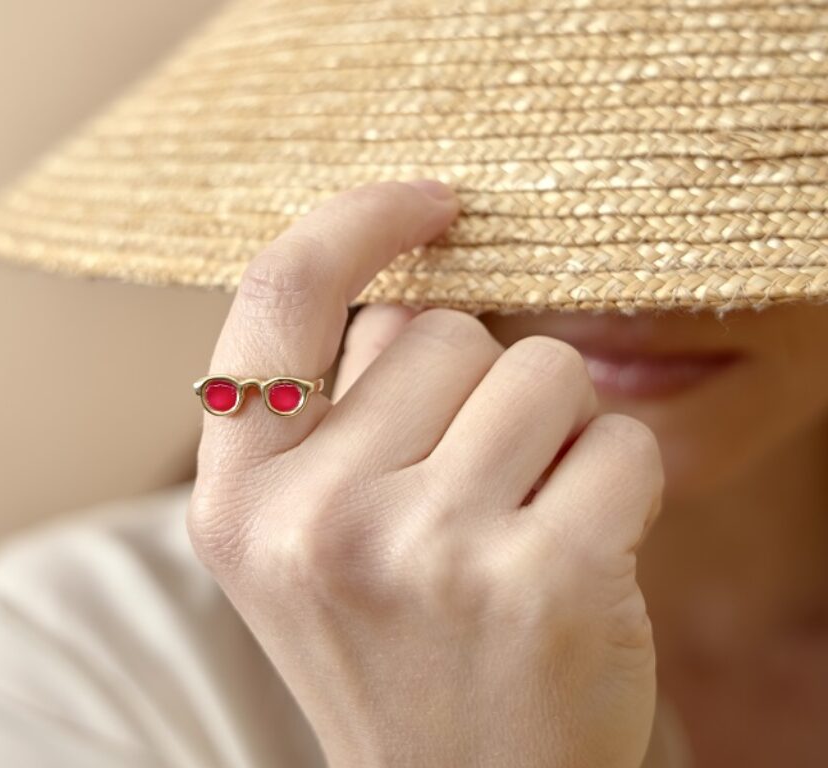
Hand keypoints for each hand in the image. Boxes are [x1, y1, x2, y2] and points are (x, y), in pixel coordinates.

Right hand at [188, 180, 663, 767]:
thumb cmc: (392, 653)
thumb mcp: (304, 541)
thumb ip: (330, 415)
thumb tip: (401, 286)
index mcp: (238, 500)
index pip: (276, 293)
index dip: (355, 223)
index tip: (429, 202)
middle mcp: (314, 521)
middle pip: (443, 330)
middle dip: (478, 386)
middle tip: (468, 490)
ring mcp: (425, 550)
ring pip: (543, 370)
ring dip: (553, 430)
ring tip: (518, 524)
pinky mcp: (541, 581)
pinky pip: (622, 442)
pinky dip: (616, 485)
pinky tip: (574, 561)